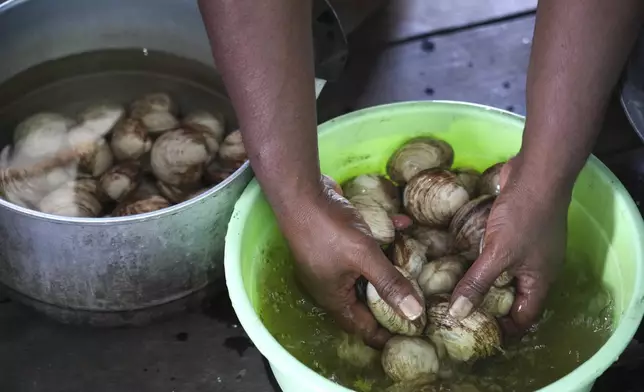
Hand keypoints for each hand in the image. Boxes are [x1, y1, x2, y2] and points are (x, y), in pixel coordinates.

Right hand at [282, 175, 423, 347]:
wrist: (302, 192)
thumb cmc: (328, 228)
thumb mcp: (363, 256)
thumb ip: (389, 283)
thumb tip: (415, 313)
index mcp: (334, 297)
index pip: (363, 327)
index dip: (386, 334)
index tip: (413, 332)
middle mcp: (332, 284)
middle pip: (367, 301)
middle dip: (393, 299)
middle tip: (421, 299)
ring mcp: (334, 261)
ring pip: (368, 272)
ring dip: (391, 266)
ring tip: (417, 265)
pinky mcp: (338, 240)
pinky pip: (365, 247)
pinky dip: (384, 239)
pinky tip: (403, 224)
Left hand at [449, 157, 570, 333]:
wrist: (537, 173)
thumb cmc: (524, 216)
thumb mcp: (498, 254)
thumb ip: (478, 283)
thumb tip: (457, 313)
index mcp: (539, 280)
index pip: (524, 317)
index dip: (505, 328)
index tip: (477, 331)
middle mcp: (535, 267)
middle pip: (512, 296)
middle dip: (488, 304)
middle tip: (458, 310)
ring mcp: (526, 246)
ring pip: (502, 271)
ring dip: (482, 278)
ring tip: (454, 287)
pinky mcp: (514, 229)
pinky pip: (496, 250)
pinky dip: (481, 255)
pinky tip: (460, 255)